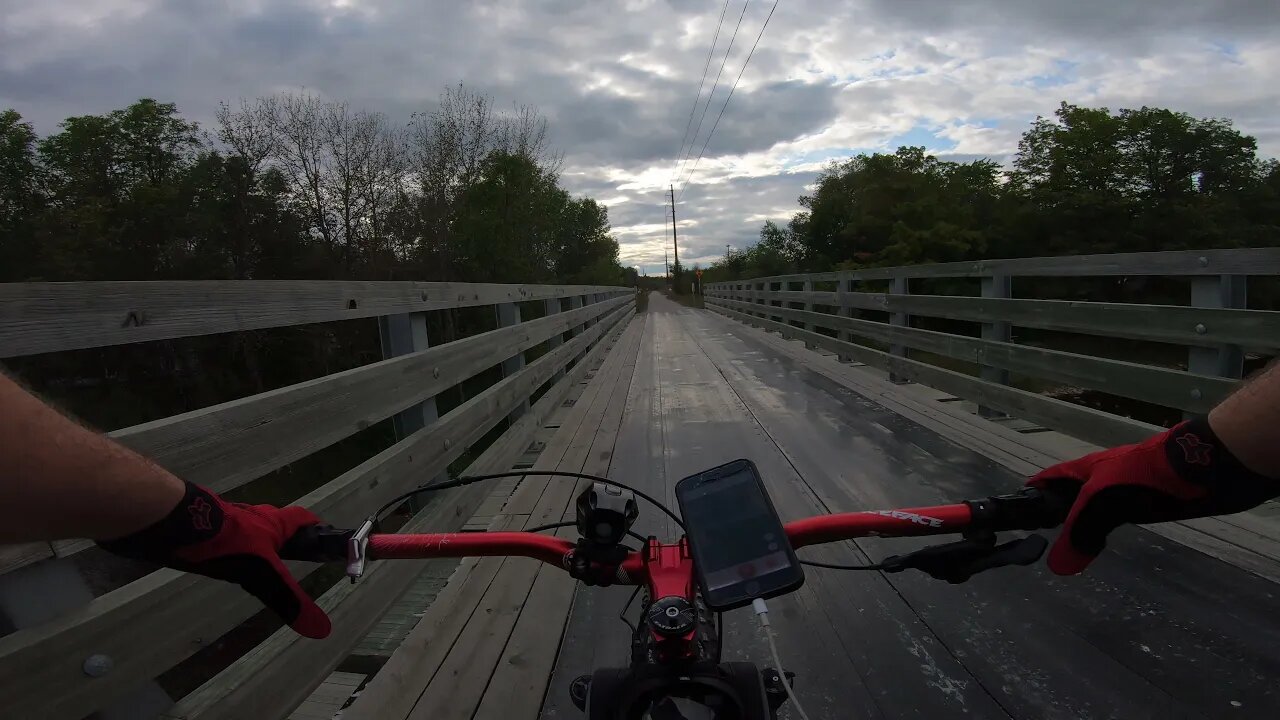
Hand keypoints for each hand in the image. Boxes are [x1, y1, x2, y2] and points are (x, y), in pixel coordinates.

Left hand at [98, 482, 330, 637]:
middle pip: (274, 525)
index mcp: (273, 524)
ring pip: (246, 531)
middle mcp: (253, 518)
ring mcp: (226, 522)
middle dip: (283, 541)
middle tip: (288, 562)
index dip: (313, 527)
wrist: (176, 525)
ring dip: (254, 545)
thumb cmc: (227, 544)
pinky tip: (221, 564)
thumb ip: (289, 600)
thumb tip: (322, 628)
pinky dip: (226, 549)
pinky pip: (221, 537)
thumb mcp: (263, 577)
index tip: (321, 539)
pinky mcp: (203, 529)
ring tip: (254, 568)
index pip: (302, 518)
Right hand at [1028, 417, 1279, 574]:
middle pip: (1070, 495)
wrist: (1197, 468)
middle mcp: (1098, 479)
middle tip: (1041, 537)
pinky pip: (1117, 518)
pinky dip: (1106, 530)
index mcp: (1083, 470)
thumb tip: (1056, 567)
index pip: (1048, 479)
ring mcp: (1122, 490)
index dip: (1033, 493)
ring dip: (1082, 524)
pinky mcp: (1145, 501)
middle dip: (1055, 512)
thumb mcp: (1101, 503)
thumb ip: (1079, 534)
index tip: (1017, 512)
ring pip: (1094, 509)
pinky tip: (1106, 541)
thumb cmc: (1141, 477)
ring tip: (1071, 545)